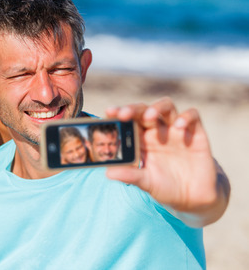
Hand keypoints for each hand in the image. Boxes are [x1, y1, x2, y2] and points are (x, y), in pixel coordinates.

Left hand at [105, 97, 229, 226]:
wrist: (194, 198)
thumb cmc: (165, 186)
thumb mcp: (146, 182)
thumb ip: (130, 176)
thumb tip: (108, 173)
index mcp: (141, 139)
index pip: (128, 120)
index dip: (118, 113)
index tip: (109, 112)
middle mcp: (157, 130)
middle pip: (144, 109)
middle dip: (133, 109)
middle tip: (123, 114)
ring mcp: (175, 130)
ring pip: (167, 106)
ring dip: (157, 107)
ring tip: (149, 117)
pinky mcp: (196, 133)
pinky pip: (193, 116)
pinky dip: (186, 117)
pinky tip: (178, 127)